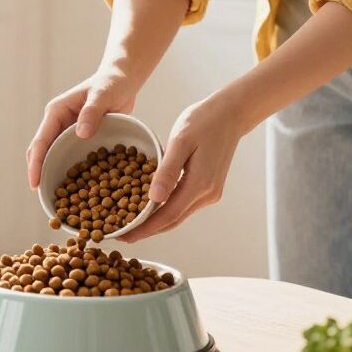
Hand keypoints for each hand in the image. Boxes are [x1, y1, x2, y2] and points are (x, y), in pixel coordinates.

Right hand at [26, 68, 138, 188]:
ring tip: (60, 200)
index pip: (40, 142)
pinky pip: (71, 157)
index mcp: (55, 113)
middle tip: (45, 199)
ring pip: (55, 157)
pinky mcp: (80, 138)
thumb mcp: (102, 95)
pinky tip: (81, 190)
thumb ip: (92, 112)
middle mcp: (57, 123)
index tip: (34, 184)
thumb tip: (80, 134)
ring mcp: (68, 131)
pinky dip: (73, 173)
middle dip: (40, 174)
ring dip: (55, 175)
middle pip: (42, 153)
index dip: (35, 164)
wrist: (122, 79)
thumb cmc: (111, 83)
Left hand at [119, 92, 243, 241]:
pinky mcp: (209, 187)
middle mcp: (207, 194)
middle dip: (147, 230)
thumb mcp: (180, 141)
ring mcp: (210, 192)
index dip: (145, 229)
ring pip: (179, 214)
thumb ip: (167, 170)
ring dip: (156, 221)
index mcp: (200, 184)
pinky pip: (184, 204)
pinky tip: (149, 206)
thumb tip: (154, 199)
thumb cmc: (203, 121)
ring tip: (131, 222)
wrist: (230, 114)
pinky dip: (166, 209)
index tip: (124, 236)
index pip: (168, 216)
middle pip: (173, 220)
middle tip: (122, 234)